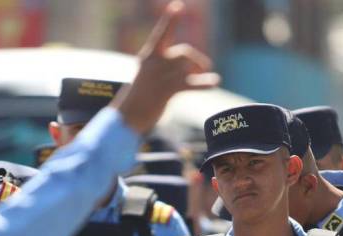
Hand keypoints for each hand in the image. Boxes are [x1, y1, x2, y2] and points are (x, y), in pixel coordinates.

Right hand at [112, 1, 219, 133]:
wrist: (127, 117)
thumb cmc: (138, 100)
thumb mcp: (147, 78)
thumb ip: (165, 69)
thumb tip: (189, 67)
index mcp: (148, 57)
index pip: (161, 34)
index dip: (170, 21)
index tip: (178, 6)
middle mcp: (155, 63)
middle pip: (184, 53)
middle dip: (197, 60)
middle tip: (203, 68)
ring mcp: (161, 76)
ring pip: (188, 68)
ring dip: (201, 72)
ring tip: (211, 78)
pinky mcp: (167, 91)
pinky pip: (191, 84)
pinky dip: (204, 83)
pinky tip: (214, 82)